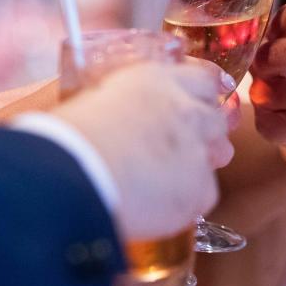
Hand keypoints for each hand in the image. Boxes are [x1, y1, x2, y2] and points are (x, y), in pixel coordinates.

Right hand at [51, 59, 234, 240]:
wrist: (70, 174)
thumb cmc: (67, 138)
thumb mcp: (98, 100)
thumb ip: (127, 103)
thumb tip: (129, 119)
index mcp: (158, 79)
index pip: (203, 79)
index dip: (202, 96)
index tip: (201, 104)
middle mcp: (185, 107)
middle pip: (216, 117)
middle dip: (205, 132)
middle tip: (181, 150)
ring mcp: (198, 147)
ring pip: (219, 152)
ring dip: (201, 163)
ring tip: (168, 180)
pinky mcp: (200, 187)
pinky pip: (205, 194)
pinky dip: (186, 201)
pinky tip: (158, 206)